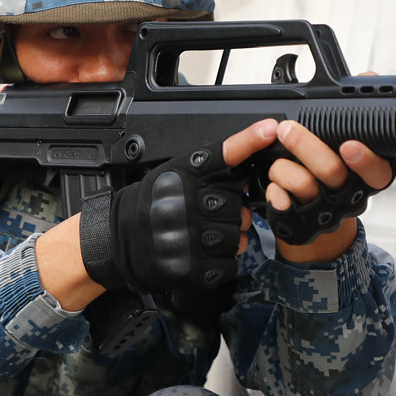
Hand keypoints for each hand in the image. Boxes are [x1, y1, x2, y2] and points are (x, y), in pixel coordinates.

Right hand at [79, 119, 278, 292]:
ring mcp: (193, 236)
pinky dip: (220, 261)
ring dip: (226, 238)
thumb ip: (212, 167)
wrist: (124, 238)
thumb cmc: (155, 203)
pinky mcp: (196, 266)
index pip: (226, 154)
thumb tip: (253, 155)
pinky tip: (199, 251)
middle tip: (206, 214)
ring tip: (200, 234)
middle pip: (241, 208)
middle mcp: (190, 203)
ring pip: (238, 237)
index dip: (250, 140)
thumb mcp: (177, 174)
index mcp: (186, 177)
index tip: (270, 129)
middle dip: (231, 214)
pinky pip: (229, 262)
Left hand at [260, 120, 394, 261]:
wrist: (311, 224)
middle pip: (331, 169)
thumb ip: (333, 142)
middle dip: (304, 144)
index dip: (365, 160)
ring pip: (302, 182)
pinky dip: (273, 189)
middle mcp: (347, 196)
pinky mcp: (299, 223)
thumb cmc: (324, 183)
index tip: (349, 146)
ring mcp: (323, 212)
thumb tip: (312, 115)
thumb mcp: (338, 161)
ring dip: (282, 167)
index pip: (378, 171)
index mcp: (364, 179)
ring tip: (279, 164)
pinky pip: (281, 200)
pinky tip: (276, 187)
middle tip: (286, 129)